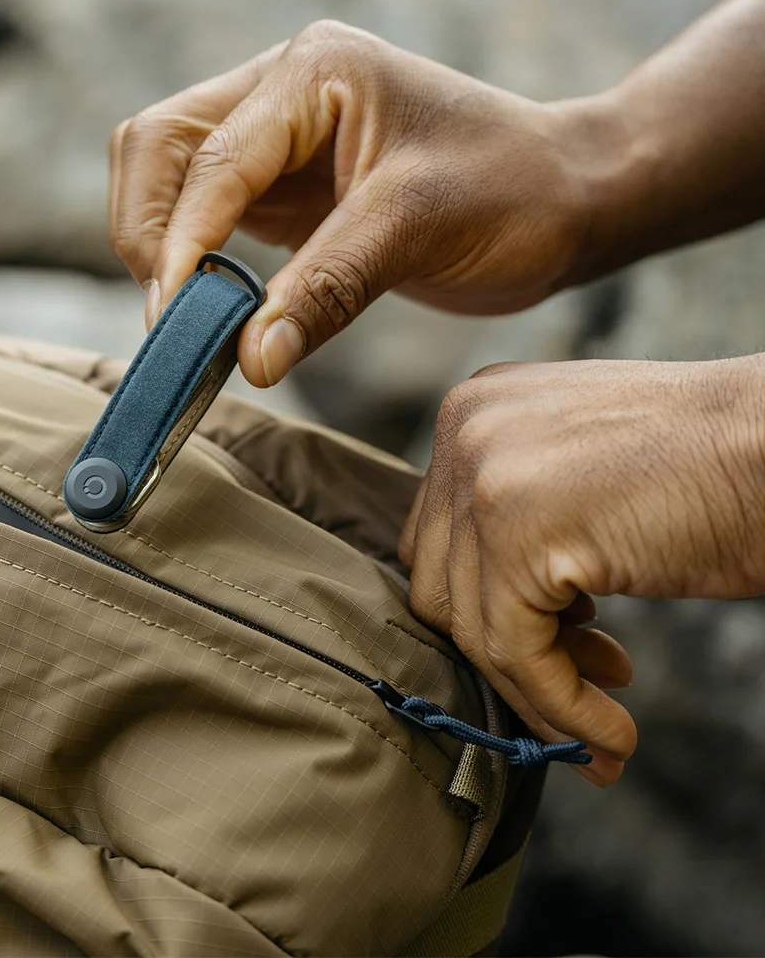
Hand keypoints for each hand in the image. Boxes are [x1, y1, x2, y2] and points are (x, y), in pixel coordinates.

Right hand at [109, 20, 617, 386]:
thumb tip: (249, 360)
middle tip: (171, 319)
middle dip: (148, 232)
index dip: (182, 242)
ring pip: (172, 181)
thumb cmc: (512, 192)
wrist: (562, 201)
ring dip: (162, 247)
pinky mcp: (286, 192)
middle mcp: (282, 94)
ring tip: (186, 320)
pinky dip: (195, 265)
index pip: (212, 156)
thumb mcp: (416, 231)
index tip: (175, 320)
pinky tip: (212, 311)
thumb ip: (324, 291)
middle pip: (159, 147)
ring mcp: (278, 143)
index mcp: (313, 73)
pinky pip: (210, 220)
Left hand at [399, 355, 764, 785]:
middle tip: (582, 676)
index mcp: (475, 410)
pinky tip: (613, 738)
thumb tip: (489, 617)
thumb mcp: (578, 472)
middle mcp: (465, 430)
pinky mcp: (515, 535)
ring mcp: (482, 477)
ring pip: (473, 629)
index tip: (554, 643)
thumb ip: (519, 517)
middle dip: (505, 649)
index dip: (488, 604)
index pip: (439, 537)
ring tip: (604, 725)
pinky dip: (560, 709)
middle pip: (442, 582)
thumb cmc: (709, 464)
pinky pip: (516, 655)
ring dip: (538, 692)